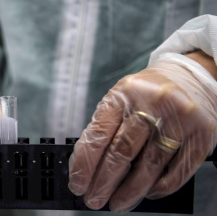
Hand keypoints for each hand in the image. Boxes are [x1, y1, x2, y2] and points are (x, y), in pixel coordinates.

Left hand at [68, 53, 216, 212]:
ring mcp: (179, 119)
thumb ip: (105, 127)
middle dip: (104, 182)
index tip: (78, 184)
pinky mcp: (202, 134)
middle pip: (122, 152)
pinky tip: (147, 192)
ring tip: (118, 203)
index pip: (98, 135)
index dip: (85, 164)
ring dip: (130, 191)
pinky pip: (178, 170)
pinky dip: (160, 187)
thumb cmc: (147, 93)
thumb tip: (87, 167)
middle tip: (94, 199)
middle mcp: (151, 104)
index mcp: (123, 94)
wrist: (189, 77)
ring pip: (149, 165)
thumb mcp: (120, 99)